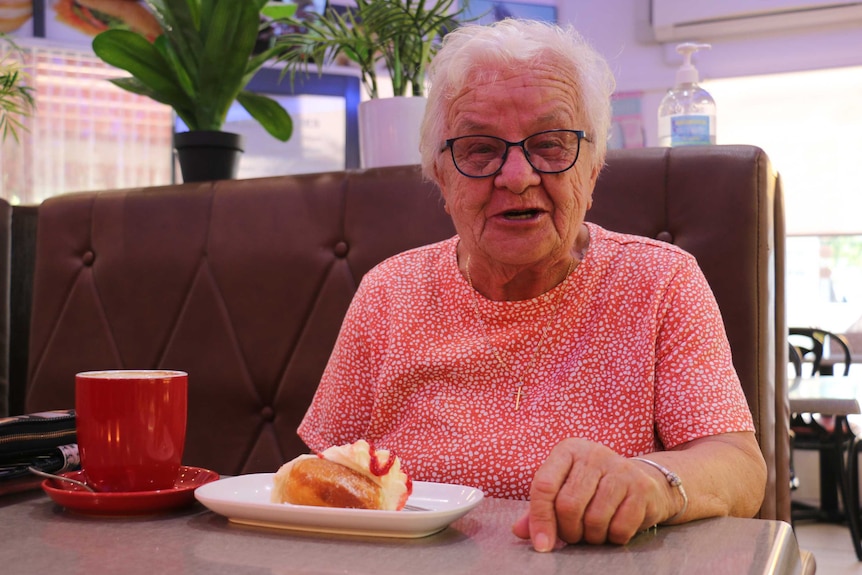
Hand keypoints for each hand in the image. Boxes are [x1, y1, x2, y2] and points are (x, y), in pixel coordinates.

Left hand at [511, 438, 673, 550]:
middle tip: (574, 536)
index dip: (540, 519)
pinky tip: (614, 529)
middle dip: (569, 531)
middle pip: (568, 505)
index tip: (542, 545)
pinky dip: (614, 538)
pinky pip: (620, 527)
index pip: (544, 485)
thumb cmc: (595, 488)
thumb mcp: (565, 490)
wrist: (645, 482)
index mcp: (568, 450)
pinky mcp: (642, 487)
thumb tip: (519, 530)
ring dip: (592, 537)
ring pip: (594, 519)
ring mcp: (620, 468)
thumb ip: (541, 509)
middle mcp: (593, 453)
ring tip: (594, 532)